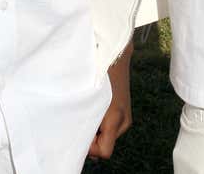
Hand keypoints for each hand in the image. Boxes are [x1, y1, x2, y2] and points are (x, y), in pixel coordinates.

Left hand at [88, 42, 132, 159]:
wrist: (115, 51)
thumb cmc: (98, 69)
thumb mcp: (88, 95)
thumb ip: (83, 117)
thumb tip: (78, 138)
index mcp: (116, 118)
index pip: (104, 152)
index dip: (90, 148)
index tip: (79, 131)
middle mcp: (124, 121)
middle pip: (105, 144)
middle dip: (91, 136)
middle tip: (80, 117)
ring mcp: (126, 116)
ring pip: (106, 135)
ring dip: (95, 127)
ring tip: (87, 107)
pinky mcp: (124, 110)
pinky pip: (110, 126)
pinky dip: (101, 120)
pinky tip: (95, 105)